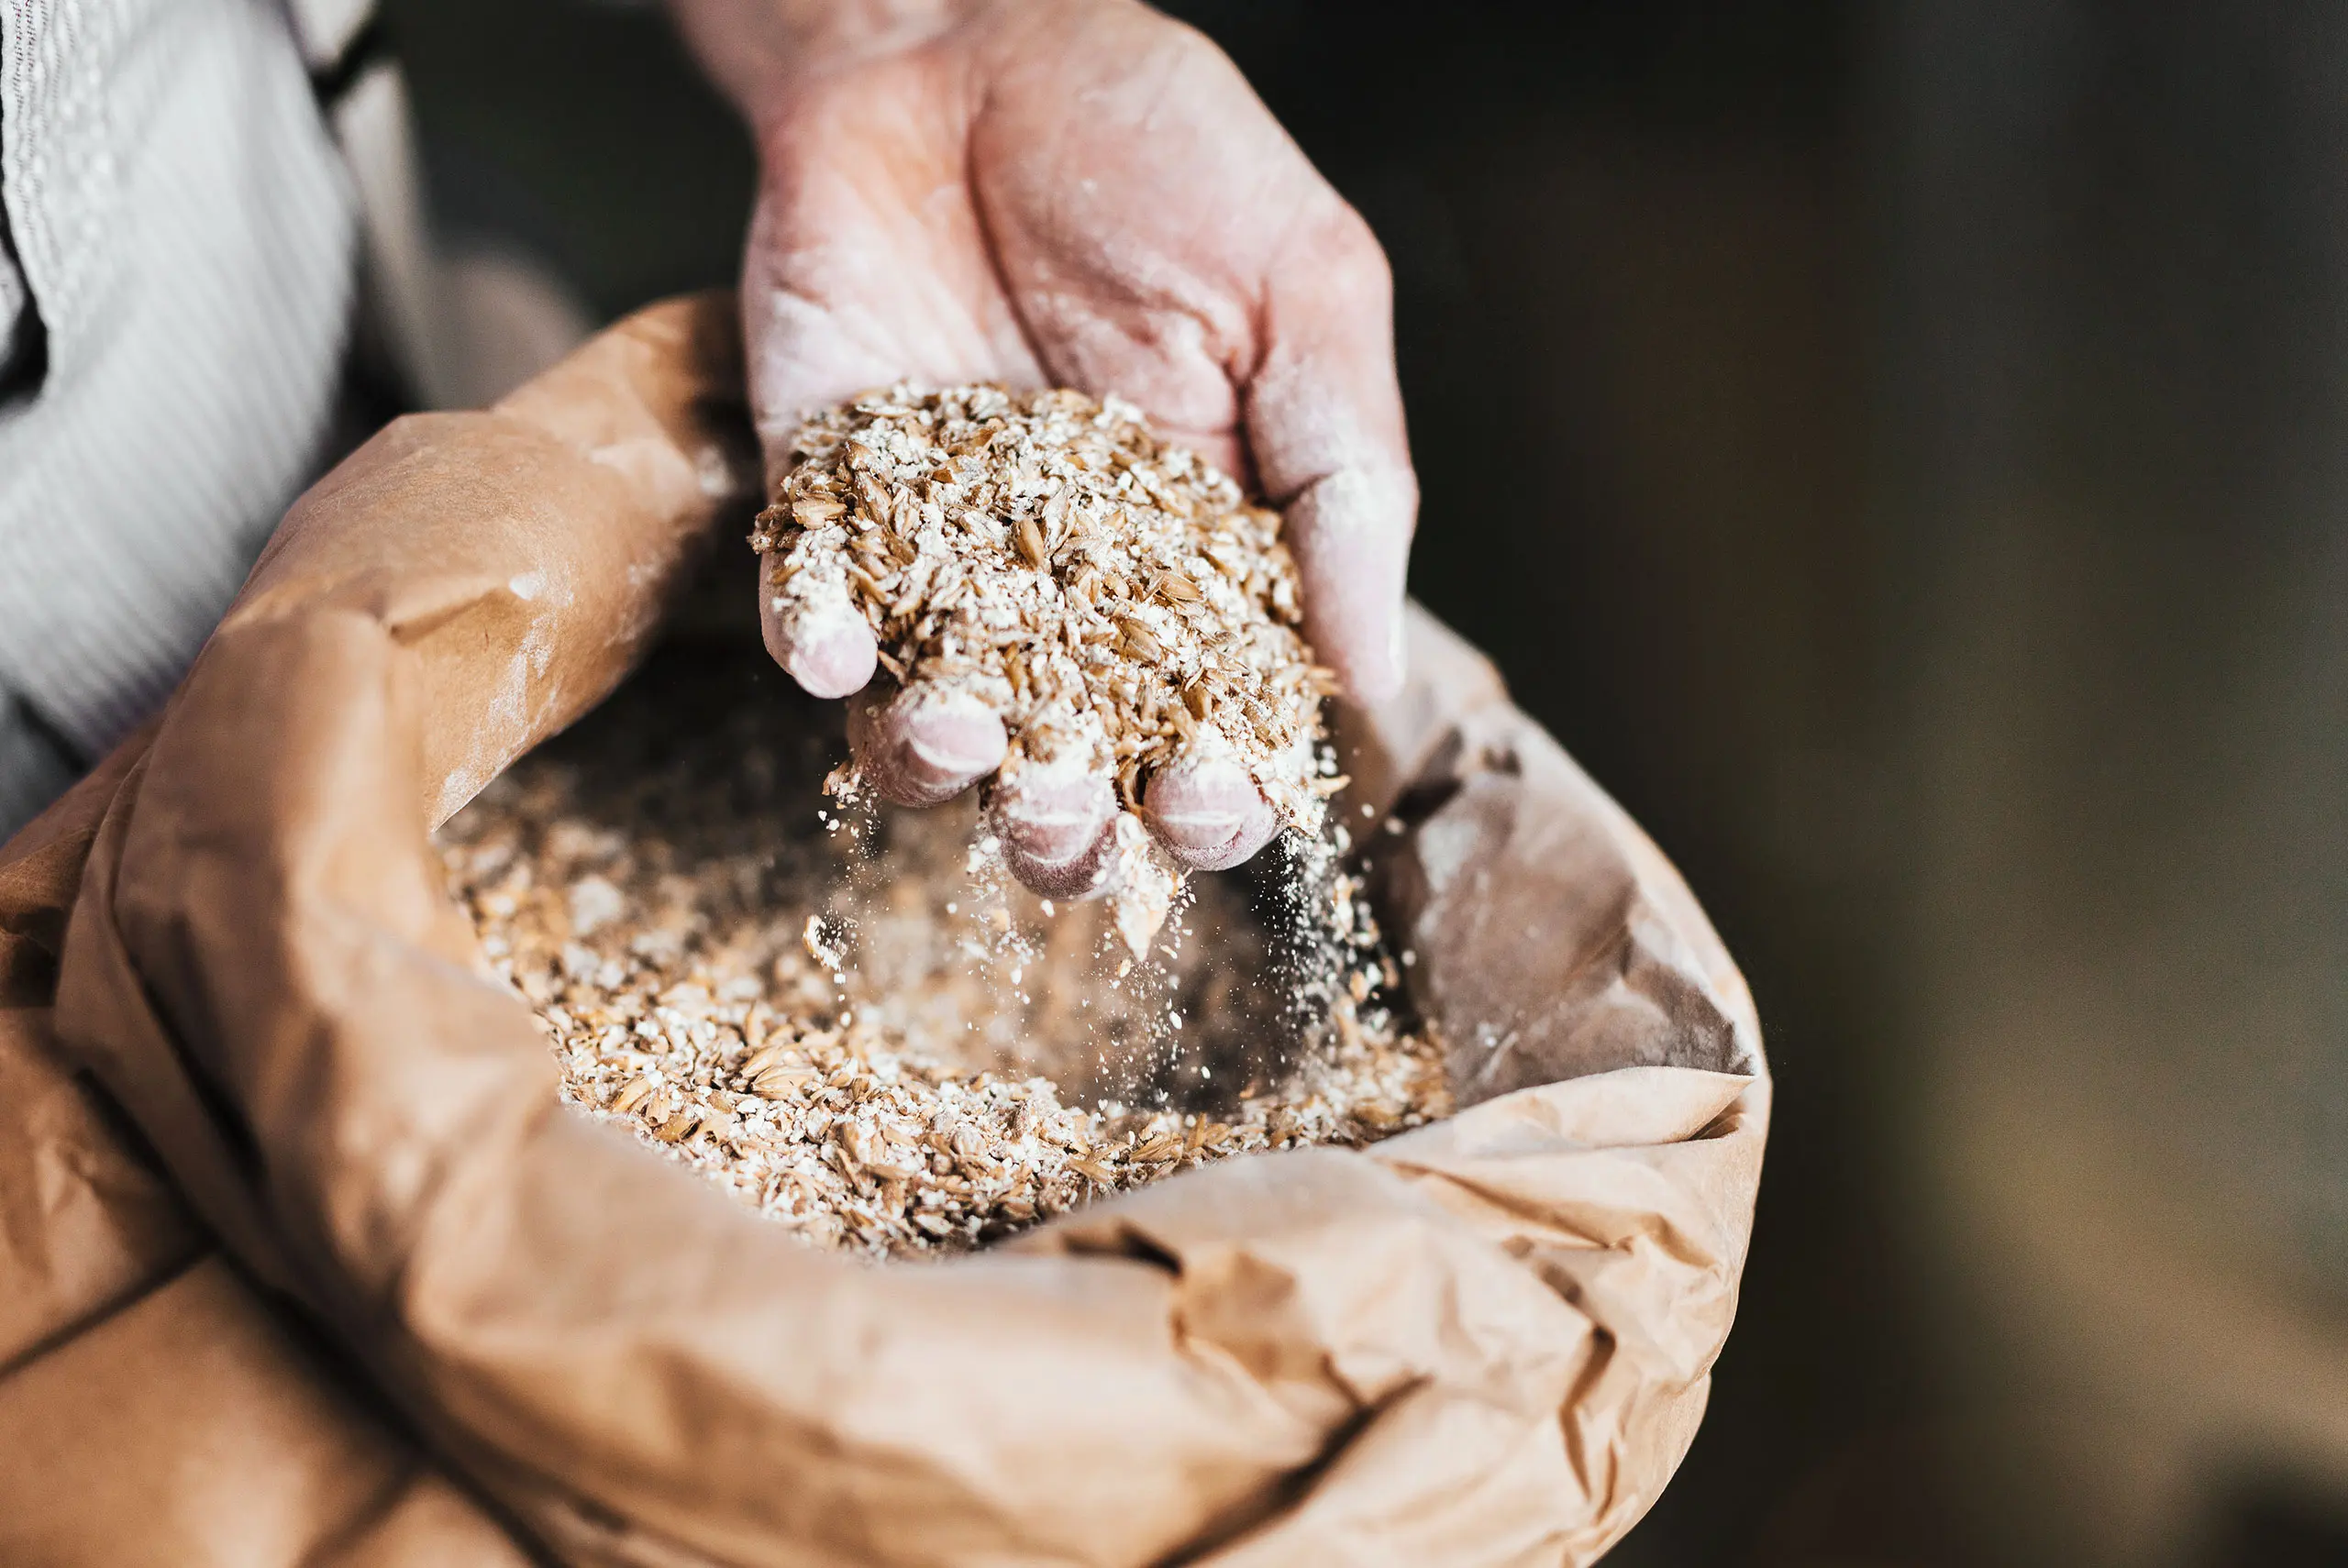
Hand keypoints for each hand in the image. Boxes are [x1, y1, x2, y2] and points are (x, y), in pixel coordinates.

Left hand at [671, 0, 1416, 893]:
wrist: (968, 39)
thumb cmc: (1161, 153)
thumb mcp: (1303, 292)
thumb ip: (1344, 478)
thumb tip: (1375, 674)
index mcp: (1205, 558)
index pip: (1213, 722)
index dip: (1213, 790)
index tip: (1207, 800)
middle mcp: (1069, 585)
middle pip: (1070, 761)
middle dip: (1069, 822)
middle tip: (1069, 814)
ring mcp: (939, 552)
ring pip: (935, 719)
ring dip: (945, 761)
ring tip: (962, 740)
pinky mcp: (826, 498)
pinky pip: (814, 603)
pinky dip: (819, 637)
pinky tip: (834, 650)